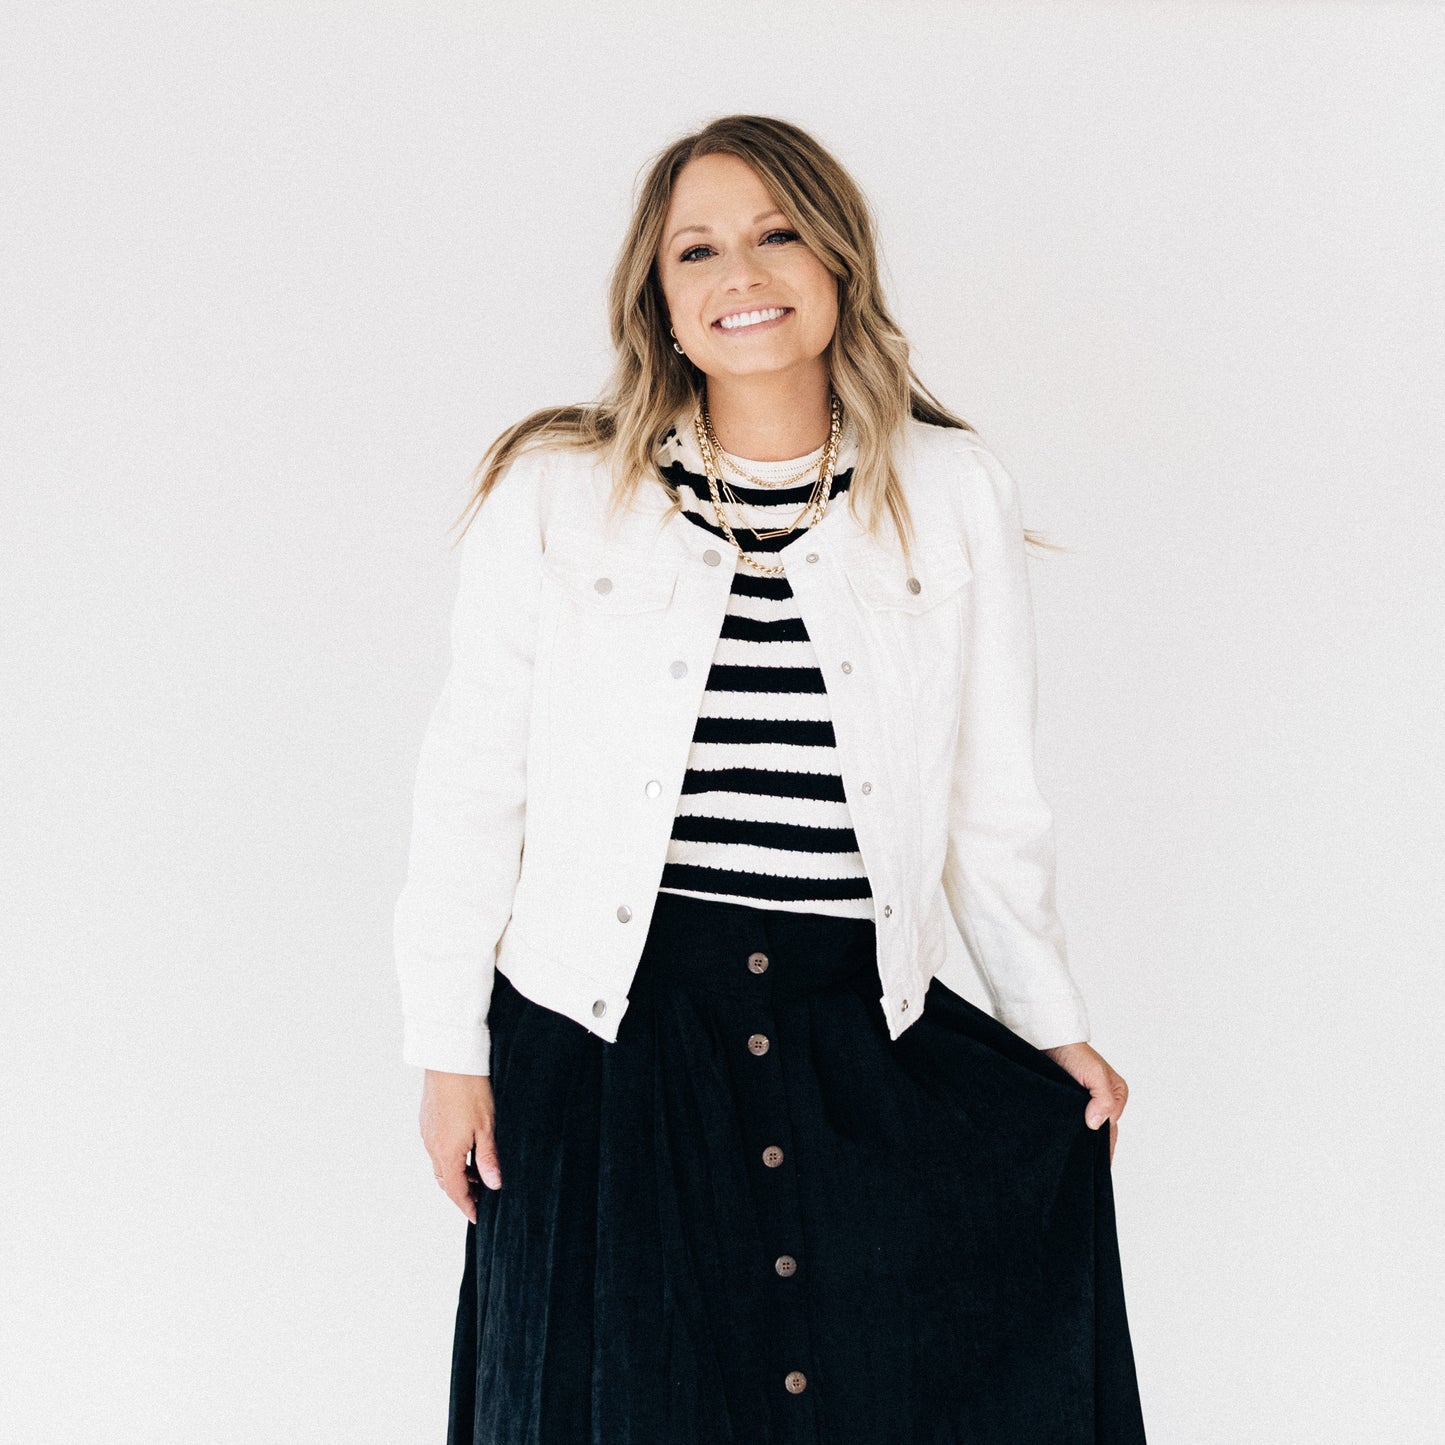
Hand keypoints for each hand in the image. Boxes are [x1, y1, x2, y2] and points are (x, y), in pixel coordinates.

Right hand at [420, 1069, 501, 1221]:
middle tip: (479, 1198)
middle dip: (461, 1192)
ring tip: (478, 1173)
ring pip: (439, 1164)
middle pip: (445, 1180)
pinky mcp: (427, 1120)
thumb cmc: (470, 1088)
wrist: (450, 1059)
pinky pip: (436, 1148)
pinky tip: (466, 1149)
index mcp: (447, 1152)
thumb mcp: (487, 1126)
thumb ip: (488, 1158)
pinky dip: (449, 1157)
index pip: (455, 1190)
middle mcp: (432, 1145)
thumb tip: (493, 1183)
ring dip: (456, 1173)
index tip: (476, 1216)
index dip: (466, 1205)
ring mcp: (427, 1132)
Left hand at [1042, 1041, 1128, 1163]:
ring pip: (1082, 1127)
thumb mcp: (1095, 1074)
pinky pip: (1068, 1120)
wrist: (1047, 1040)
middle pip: (1098, 1132)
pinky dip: (1064, 1129)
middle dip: (1089, 1147)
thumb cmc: (1074, 1052)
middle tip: (1076, 1166)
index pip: (1111, 1131)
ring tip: (1065, 1156)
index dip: (1103, 1149)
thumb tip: (1096, 1125)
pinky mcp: (1066, 1100)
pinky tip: (1057, 1139)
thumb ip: (1103, 1099)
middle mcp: (1102, 1100)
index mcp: (1116, 1095)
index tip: (1092, 1167)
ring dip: (1075, 1138)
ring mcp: (1083, 1102)